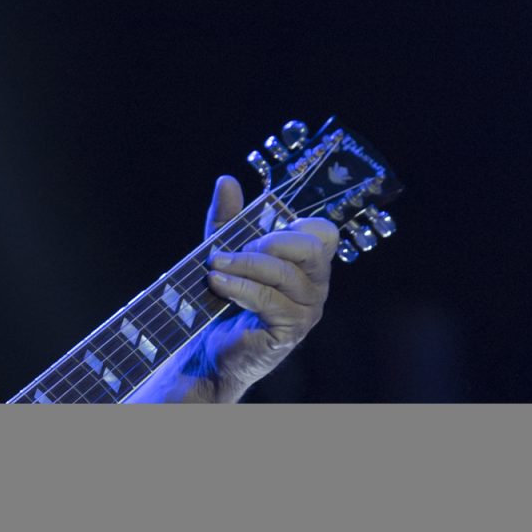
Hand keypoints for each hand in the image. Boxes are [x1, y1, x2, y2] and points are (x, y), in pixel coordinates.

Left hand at [196, 175, 338, 396]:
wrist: (209, 352)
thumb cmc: (222, 301)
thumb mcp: (224, 252)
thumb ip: (228, 219)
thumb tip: (227, 180)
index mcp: (307, 262)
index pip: (323, 232)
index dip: (292, 225)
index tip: (255, 232)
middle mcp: (316, 284)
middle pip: (312, 247)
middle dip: (270, 241)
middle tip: (232, 249)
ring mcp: (307, 309)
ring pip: (285, 273)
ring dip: (245, 265)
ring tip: (214, 266)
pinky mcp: (291, 330)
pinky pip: (269, 299)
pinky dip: (239, 287)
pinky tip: (217, 284)